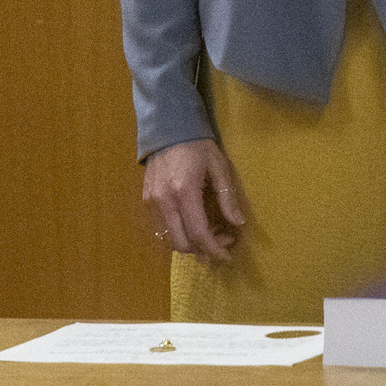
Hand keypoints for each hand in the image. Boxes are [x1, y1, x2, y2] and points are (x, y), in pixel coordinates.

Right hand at [141, 139, 247, 261]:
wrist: (168, 129)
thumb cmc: (198, 146)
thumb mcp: (219, 167)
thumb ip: (227, 197)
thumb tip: (239, 223)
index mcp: (184, 192)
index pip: (198, 234)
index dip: (214, 250)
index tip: (227, 257)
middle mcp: (164, 201)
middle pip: (182, 244)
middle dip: (204, 249)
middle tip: (223, 238)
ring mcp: (151, 202)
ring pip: (170, 239)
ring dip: (192, 242)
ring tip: (211, 228)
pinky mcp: (146, 201)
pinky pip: (163, 228)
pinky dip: (180, 232)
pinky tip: (195, 221)